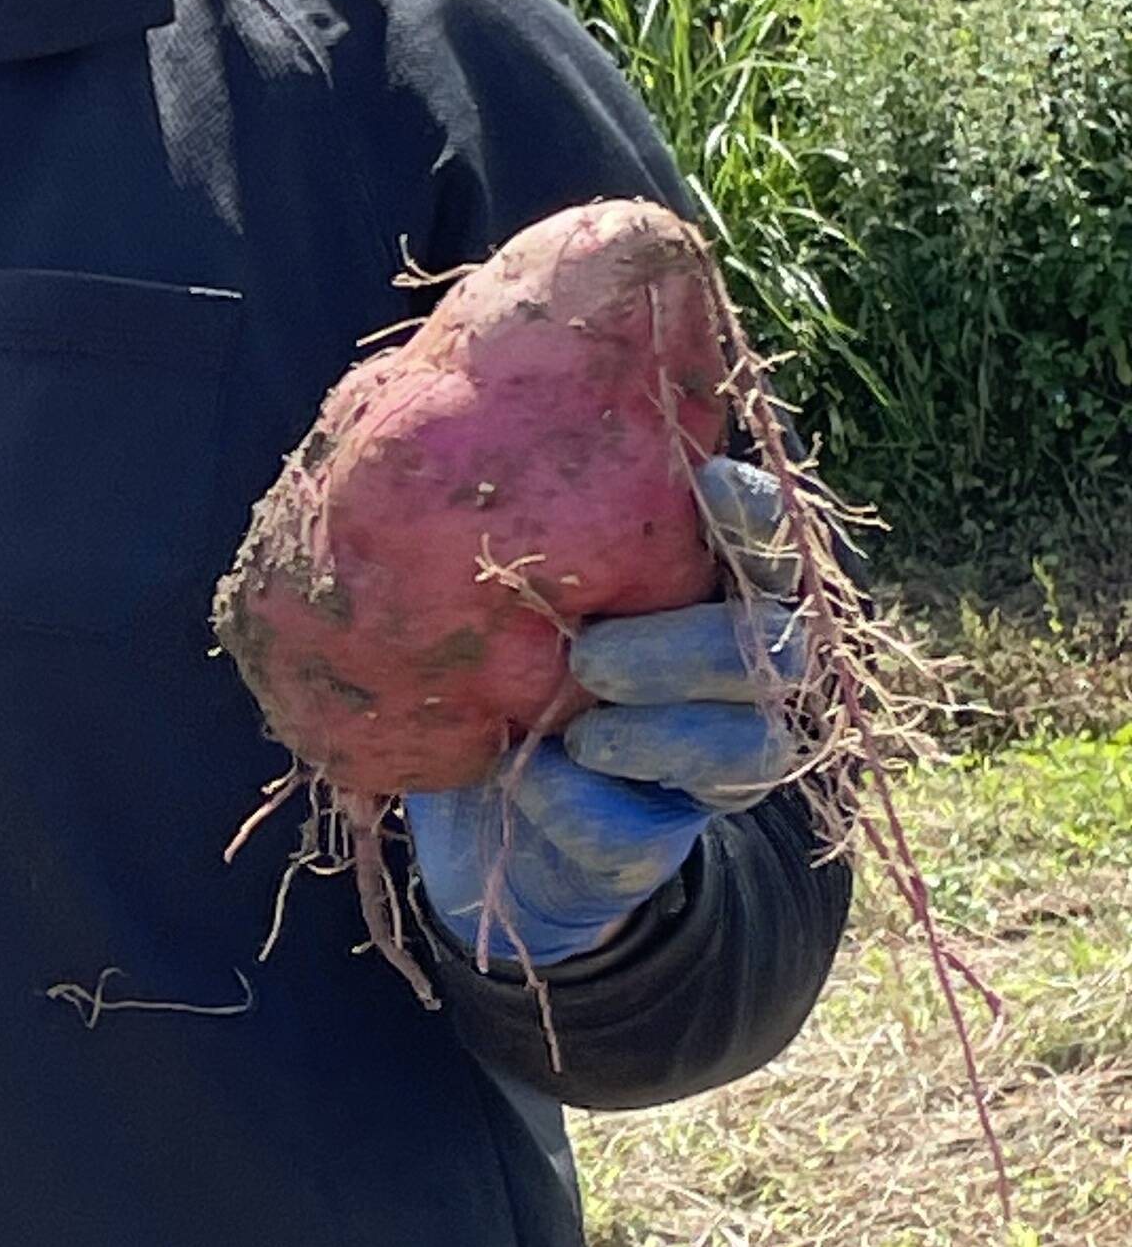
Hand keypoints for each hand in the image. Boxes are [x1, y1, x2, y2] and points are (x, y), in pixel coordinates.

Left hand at [404, 460, 806, 971]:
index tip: (709, 482)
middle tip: (590, 652)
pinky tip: (532, 781)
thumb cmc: (508, 650)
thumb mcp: (527, 579)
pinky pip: (639, 833)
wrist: (470, 804)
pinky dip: (583, 808)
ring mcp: (706, 773)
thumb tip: (518, 400)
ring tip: (577, 730)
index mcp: (716, 597)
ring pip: (743, 750)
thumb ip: (554, 520)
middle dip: (690, 650)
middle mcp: (736, 681)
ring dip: (658, 734)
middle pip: (775, 653)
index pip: (776, 548)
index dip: (759, 518)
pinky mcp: (650, 846)